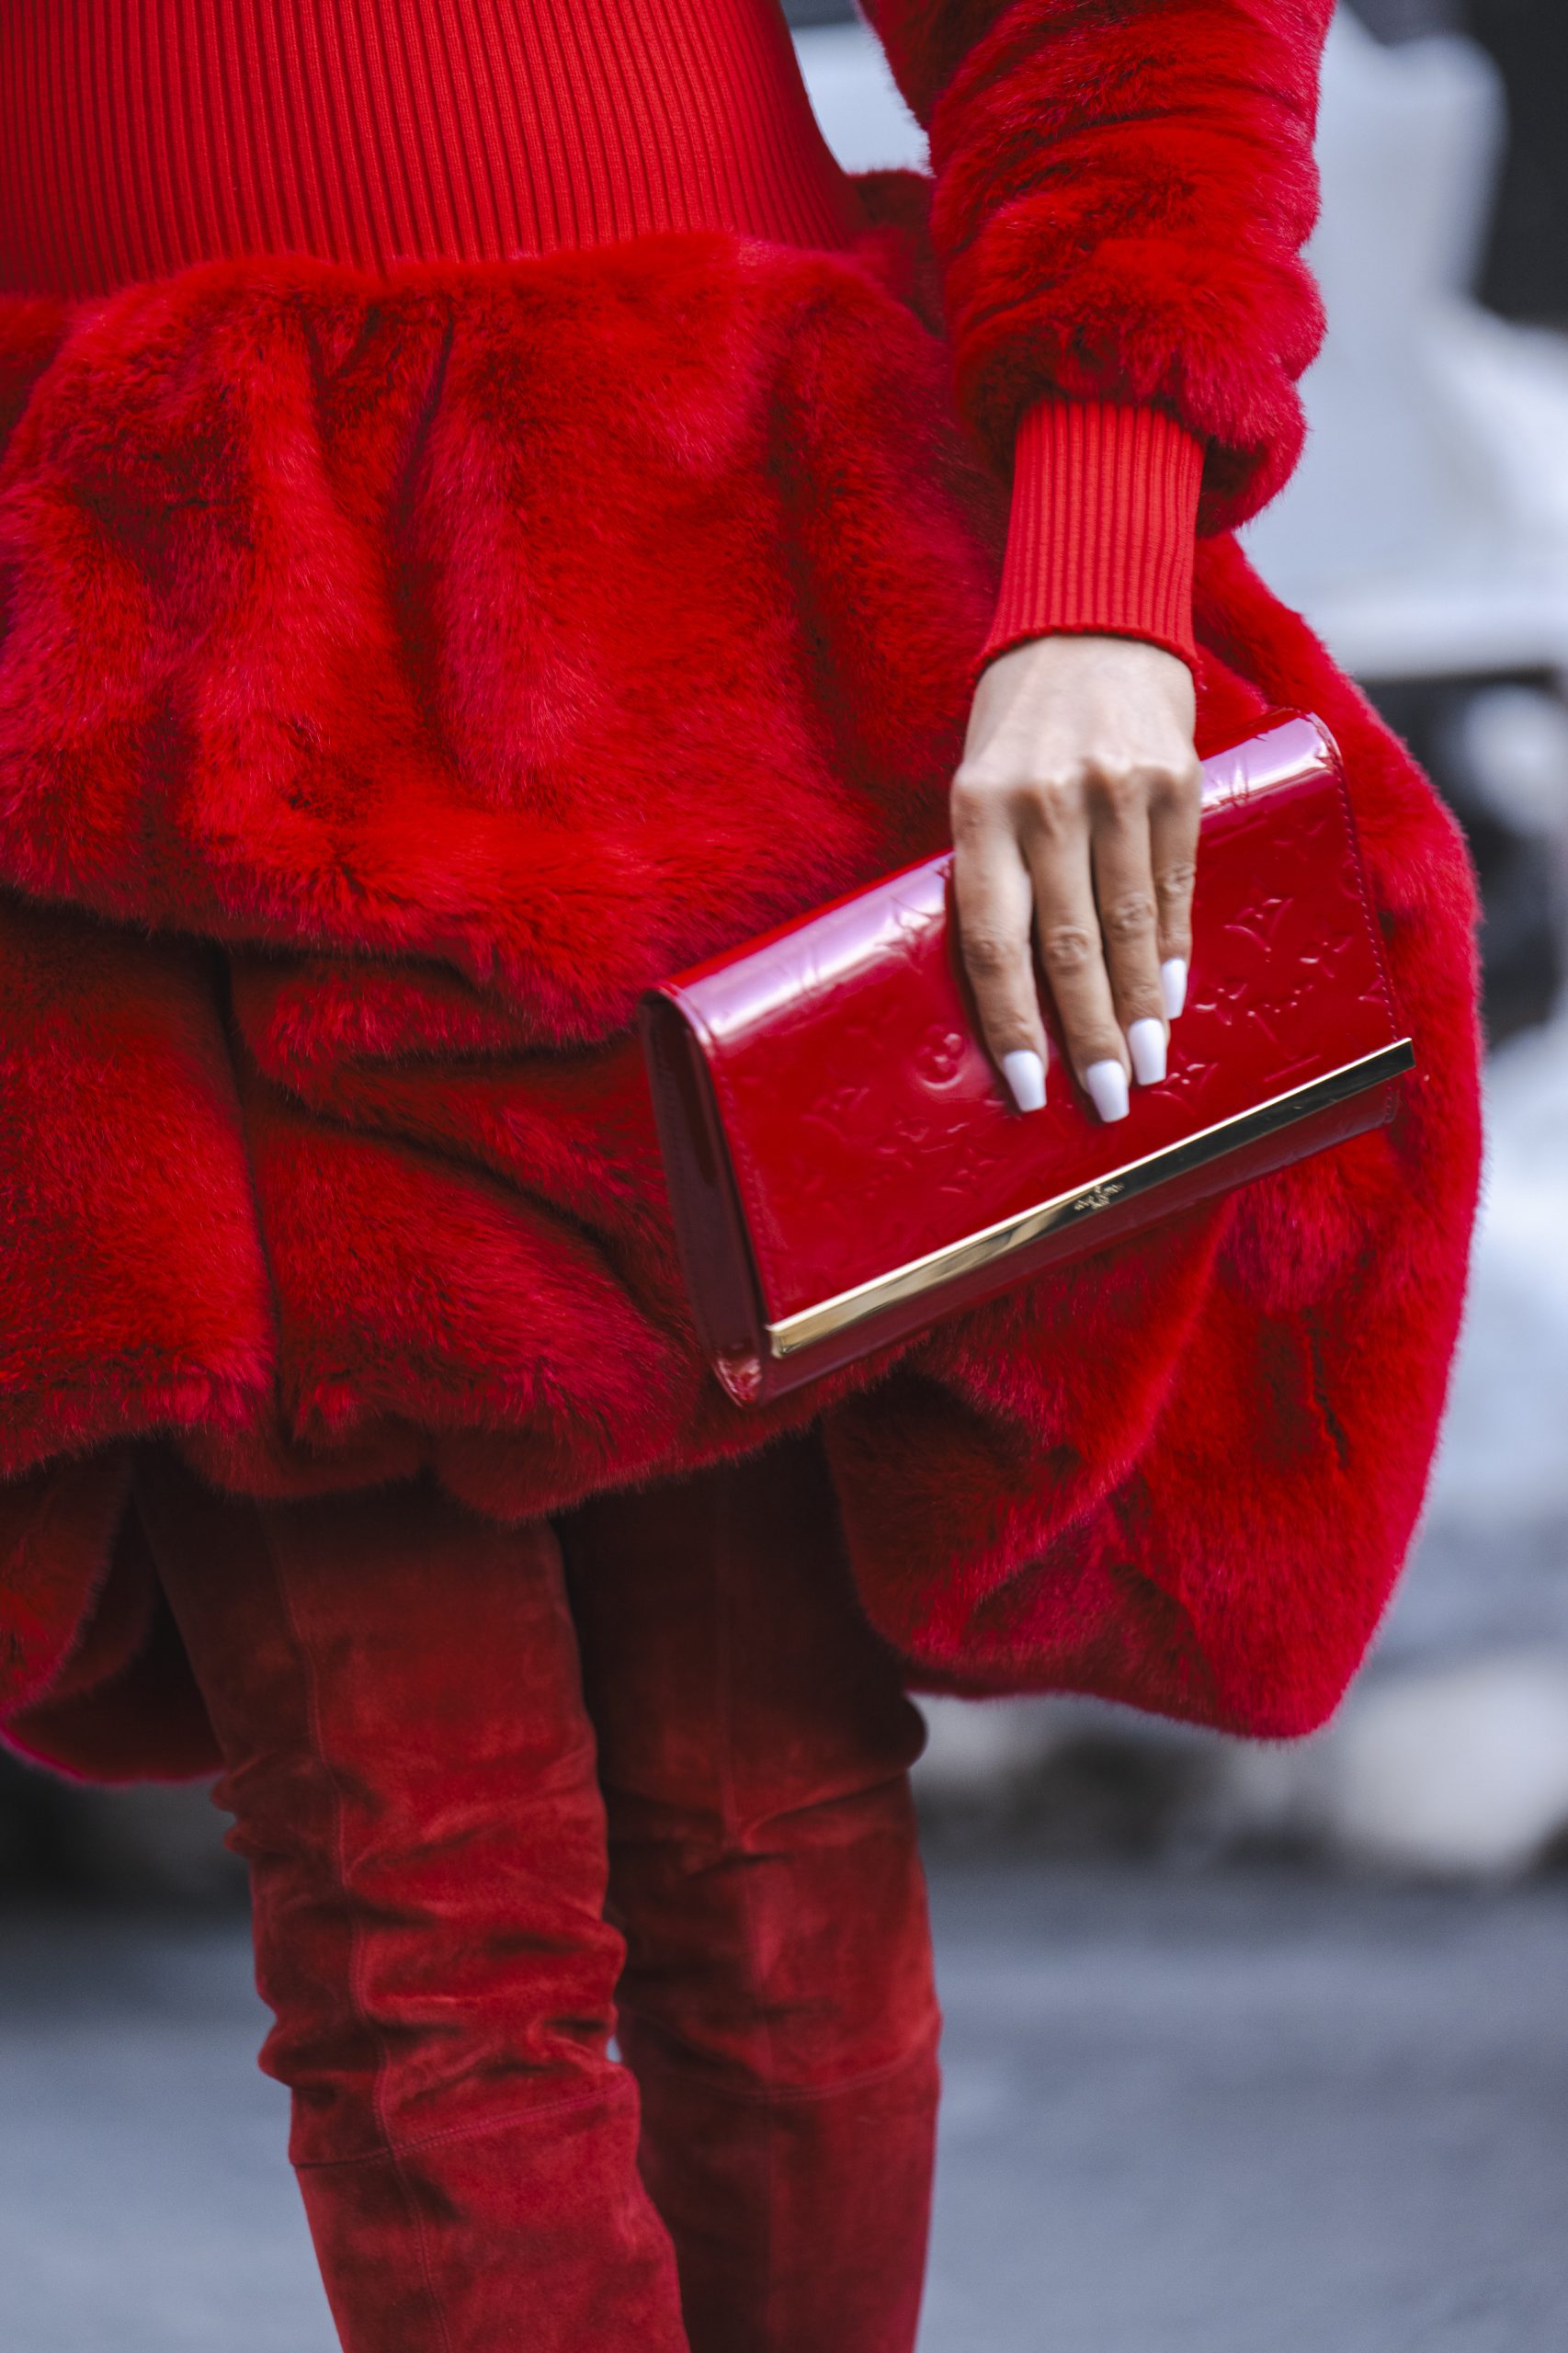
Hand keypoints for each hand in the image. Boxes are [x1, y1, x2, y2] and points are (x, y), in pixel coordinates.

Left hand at [951, 633, 1200, 1121]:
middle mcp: (1048, 802)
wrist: (1093, 617)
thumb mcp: (979, 784)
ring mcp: (1117, 790)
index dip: (1011, 1022)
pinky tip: (1174, 997)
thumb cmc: (1020, 720)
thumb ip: (992, 869)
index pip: (993, 940)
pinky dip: (1174, 948)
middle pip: (1068, 946)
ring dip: (1140, 1006)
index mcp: (980, 809)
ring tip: (1147, 1064)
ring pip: (1130, 925)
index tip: (1028, 1087)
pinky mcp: (1176, 780)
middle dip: (1088, 1034)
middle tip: (1105, 1099)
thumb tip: (1012, 984)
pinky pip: (1175, 885)